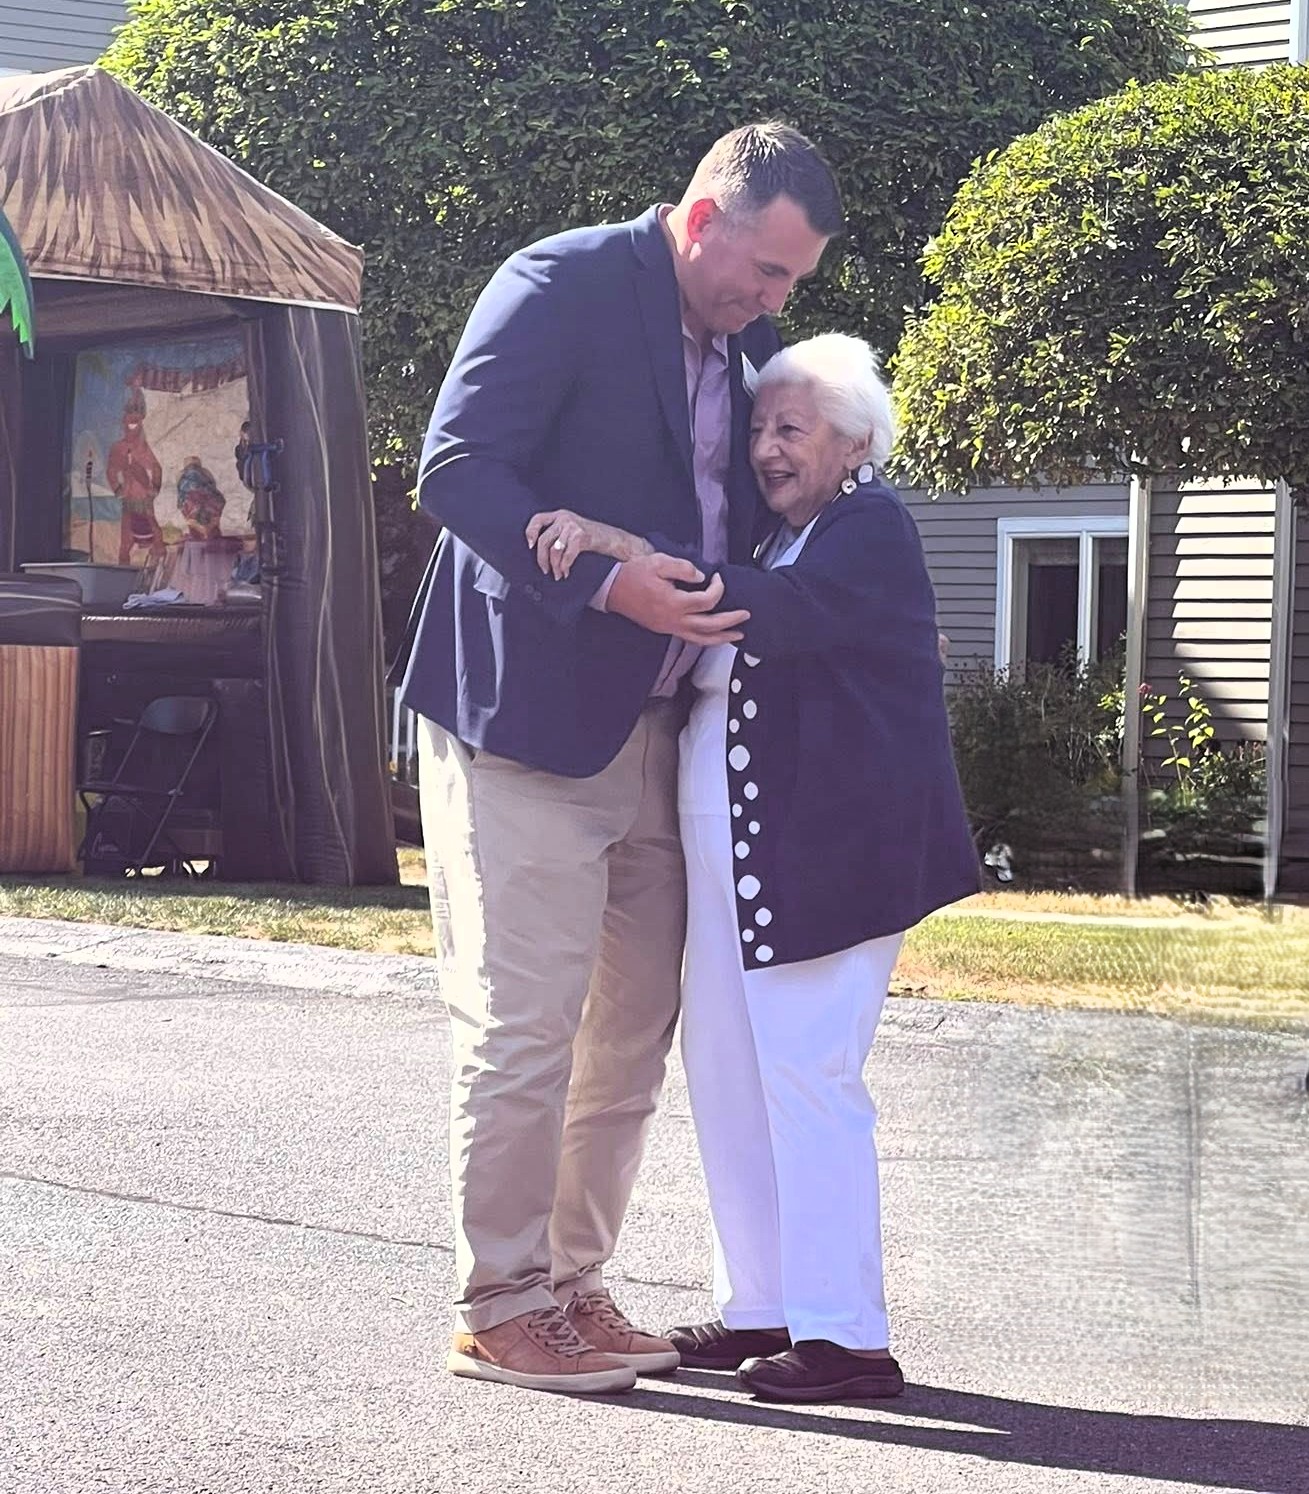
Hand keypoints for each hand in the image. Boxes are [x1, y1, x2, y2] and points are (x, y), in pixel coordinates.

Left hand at [525, 508, 651, 580]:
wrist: (612, 538)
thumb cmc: (590, 537)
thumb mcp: (571, 529)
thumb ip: (557, 534)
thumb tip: (539, 552)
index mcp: (560, 515)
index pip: (538, 519)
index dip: (530, 532)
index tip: (530, 546)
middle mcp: (564, 518)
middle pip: (544, 539)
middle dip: (542, 558)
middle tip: (545, 570)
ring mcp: (573, 527)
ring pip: (554, 550)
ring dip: (554, 566)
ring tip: (557, 574)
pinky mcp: (581, 536)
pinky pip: (567, 555)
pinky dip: (565, 567)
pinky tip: (566, 572)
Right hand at [605, 553, 749, 643]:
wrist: (612, 589)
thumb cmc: (634, 574)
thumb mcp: (659, 562)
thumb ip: (683, 568)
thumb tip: (701, 577)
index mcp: (674, 602)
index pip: (706, 601)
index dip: (717, 588)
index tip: (718, 577)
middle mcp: (674, 619)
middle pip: (709, 626)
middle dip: (730, 621)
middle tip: (745, 615)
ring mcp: (669, 627)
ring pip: (700, 639)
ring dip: (721, 638)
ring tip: (737, 635)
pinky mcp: (665, 629)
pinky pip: (690, 638)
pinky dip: (706, 639)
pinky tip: (714, 635)